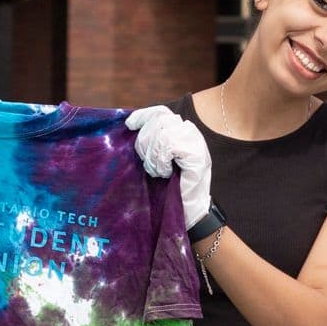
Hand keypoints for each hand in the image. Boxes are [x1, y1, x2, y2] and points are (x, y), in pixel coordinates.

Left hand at [124, 105, 213, 230]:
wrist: (189, 212)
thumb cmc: (171, 187)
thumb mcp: (158, 159)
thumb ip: (152, 142)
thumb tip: (130, 126)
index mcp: (182, 131)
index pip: (161, 113)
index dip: (143, 116)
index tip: (129, 125)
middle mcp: (191, 133)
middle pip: (159, 122)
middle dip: (146, 142)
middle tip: (147, 164)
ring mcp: (196, 143)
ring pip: (163, 134)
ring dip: (153, 156)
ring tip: (157, 172)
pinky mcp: (197, 155)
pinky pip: (169, 146)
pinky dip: (162, 161)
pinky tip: (165, 173)